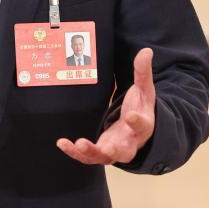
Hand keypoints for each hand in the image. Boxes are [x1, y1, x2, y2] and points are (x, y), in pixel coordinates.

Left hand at [57, 47, 155, 165]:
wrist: (137, 129)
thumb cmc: (141, 107)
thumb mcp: (144, 89)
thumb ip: (143, 73)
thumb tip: (146, 51)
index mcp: (143, 126)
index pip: (142, 125)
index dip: (137, 122)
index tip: (131, 116)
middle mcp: (129, 142)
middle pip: (124, 151)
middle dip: (115, 150)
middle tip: (107, 148)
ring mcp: (114, 149)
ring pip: (102, 157)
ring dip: (90, 152)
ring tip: (79, 144)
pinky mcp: (100, 152)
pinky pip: (87, 156)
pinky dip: (74, 153)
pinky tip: (62, 143)